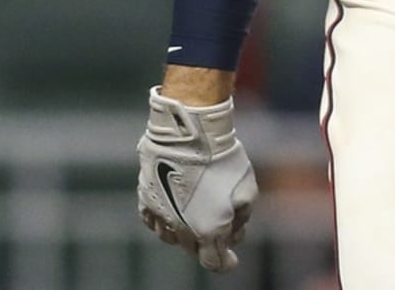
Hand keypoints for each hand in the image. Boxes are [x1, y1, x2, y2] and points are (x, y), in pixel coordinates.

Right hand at [137, 87, 257, 271]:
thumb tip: (234, 232)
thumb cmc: (223, 159)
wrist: (191, 132)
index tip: (231, 259)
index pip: (214, 261)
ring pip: (171, 236)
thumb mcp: (248, 189)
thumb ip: (242, 217)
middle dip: (207, 243)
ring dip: (185, 231)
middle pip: (193, 248)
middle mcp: (181, 229)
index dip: (224, 262)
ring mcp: (161, 214)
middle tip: (219, 226)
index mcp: (208, 231)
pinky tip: (172, 209)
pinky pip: (152, 220)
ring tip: (196, 215)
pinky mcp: (146, 197)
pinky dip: (163, 220)